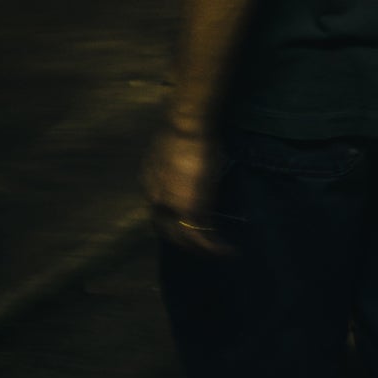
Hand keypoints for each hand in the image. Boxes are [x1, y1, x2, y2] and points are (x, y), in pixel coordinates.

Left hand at [142, 123, 235, 256]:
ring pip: (184, 239)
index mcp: (150, 183)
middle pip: (167, 231)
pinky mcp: (190, 211)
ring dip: (201, 248)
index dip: (172, 219)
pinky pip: (202, 238)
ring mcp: (172, 207)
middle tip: (201, 246)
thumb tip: (191, 162)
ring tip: (218, 253)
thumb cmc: (185, 127)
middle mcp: (156, 200)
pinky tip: (227, 251)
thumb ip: (179, 161)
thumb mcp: (177, 149)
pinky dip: (215, 247)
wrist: (186, 124)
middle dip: (184, 241)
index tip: (186, 222)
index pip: (159, 211)